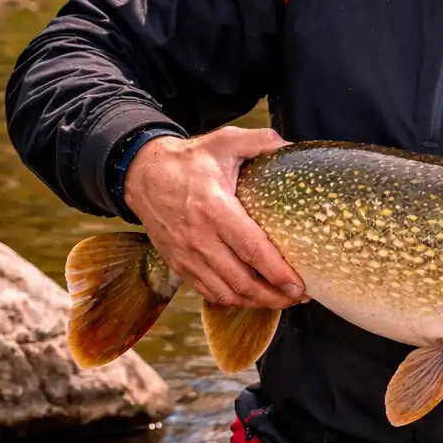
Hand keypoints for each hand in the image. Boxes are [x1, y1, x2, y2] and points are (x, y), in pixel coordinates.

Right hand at [123, 126, 304, 308]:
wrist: (142, 174)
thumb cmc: (188, 160)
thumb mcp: (224, 141)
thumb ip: (260, 141)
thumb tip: (291, 146)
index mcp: (214, 208)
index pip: (251, 249)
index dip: (278, 272)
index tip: (300, 286)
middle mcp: (198, 238)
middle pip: (241, 280)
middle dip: (274, 295)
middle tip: (298, 297)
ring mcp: (186, 255)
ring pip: (225, 292)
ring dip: (255, 302)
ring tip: (280, 300)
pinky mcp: (178, 264)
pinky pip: (207, 291)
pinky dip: (231, 300)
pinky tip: (250, 297)